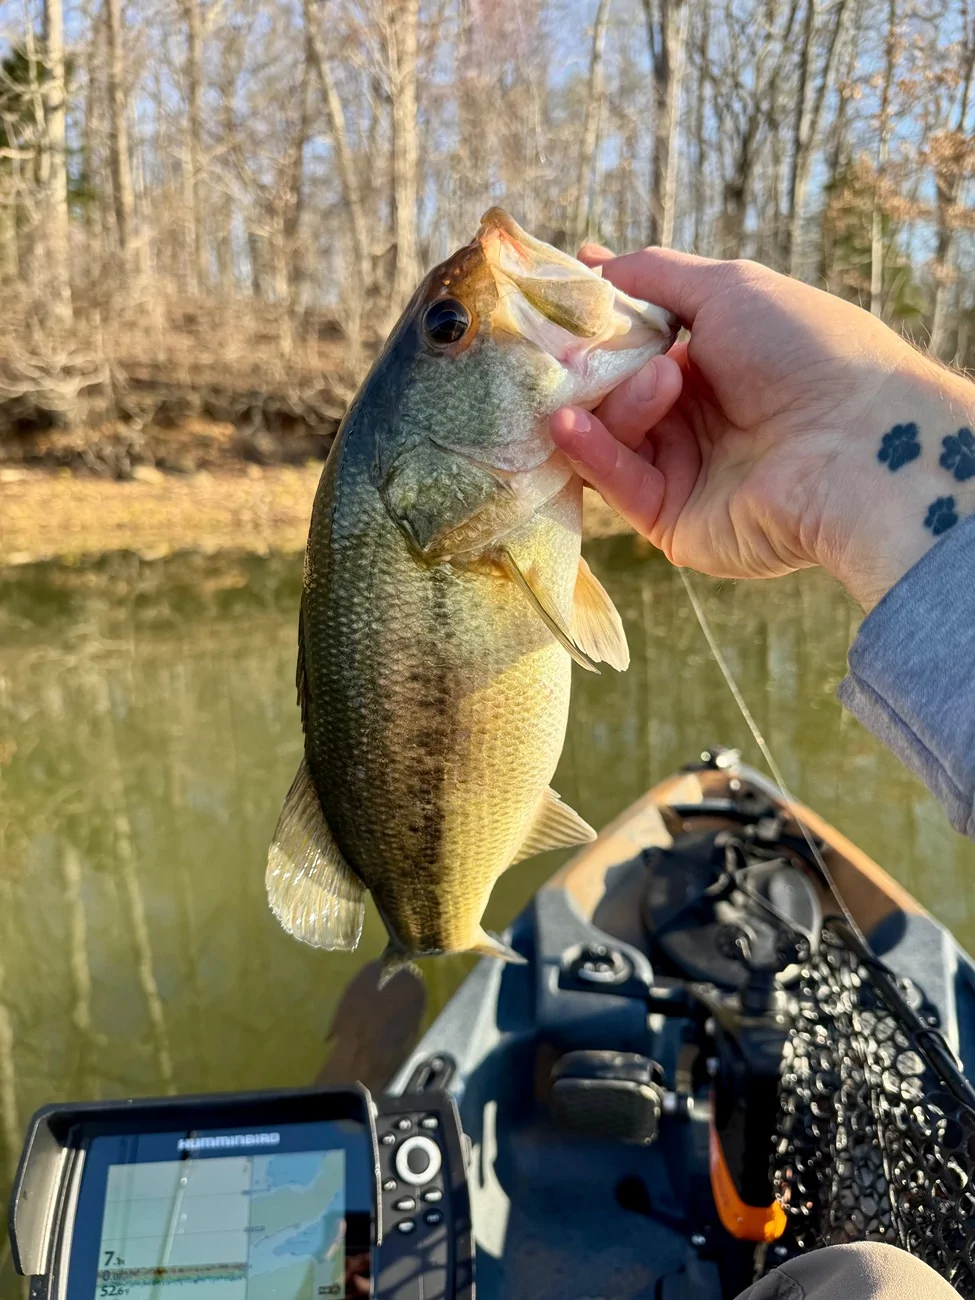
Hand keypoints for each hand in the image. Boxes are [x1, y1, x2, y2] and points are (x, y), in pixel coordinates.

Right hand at [550, 246, 974, 608]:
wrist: (853, 444)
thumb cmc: (804, 353)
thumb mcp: (728, 288)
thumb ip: (655, 275)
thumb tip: (589, 261)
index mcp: (713, 363)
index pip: (633, 346)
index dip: (594, 327)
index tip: (552, 305)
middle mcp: (695, 418)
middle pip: (610, 392)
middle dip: (589, 368)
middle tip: (566, 351)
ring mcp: (682, 470)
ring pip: (610, 434)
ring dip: (613, 405)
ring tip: (657, 385)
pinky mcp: (670, 520)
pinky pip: (616, 482)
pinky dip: (592, 451)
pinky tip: (570, 425)